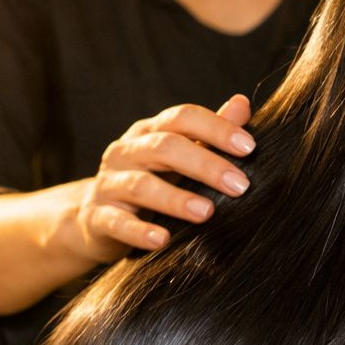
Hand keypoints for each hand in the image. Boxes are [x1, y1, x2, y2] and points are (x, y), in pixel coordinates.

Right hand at [73, 94, 254, 261]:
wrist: (95, 217)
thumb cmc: (151, 182)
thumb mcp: (179, 157)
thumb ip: (209, 135)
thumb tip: (243, 105)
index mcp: (149, 132)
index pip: (182, 117)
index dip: (216, 128)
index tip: (249, 148)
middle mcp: (126, 151)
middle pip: (164, 147)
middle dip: (205, 165)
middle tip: (240, 185)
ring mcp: (108, 183)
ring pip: (141, 185)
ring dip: (176, 198)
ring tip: (207, 213)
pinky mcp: (96, 216)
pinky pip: (117, 222)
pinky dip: (139, 231)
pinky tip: (162, 240)